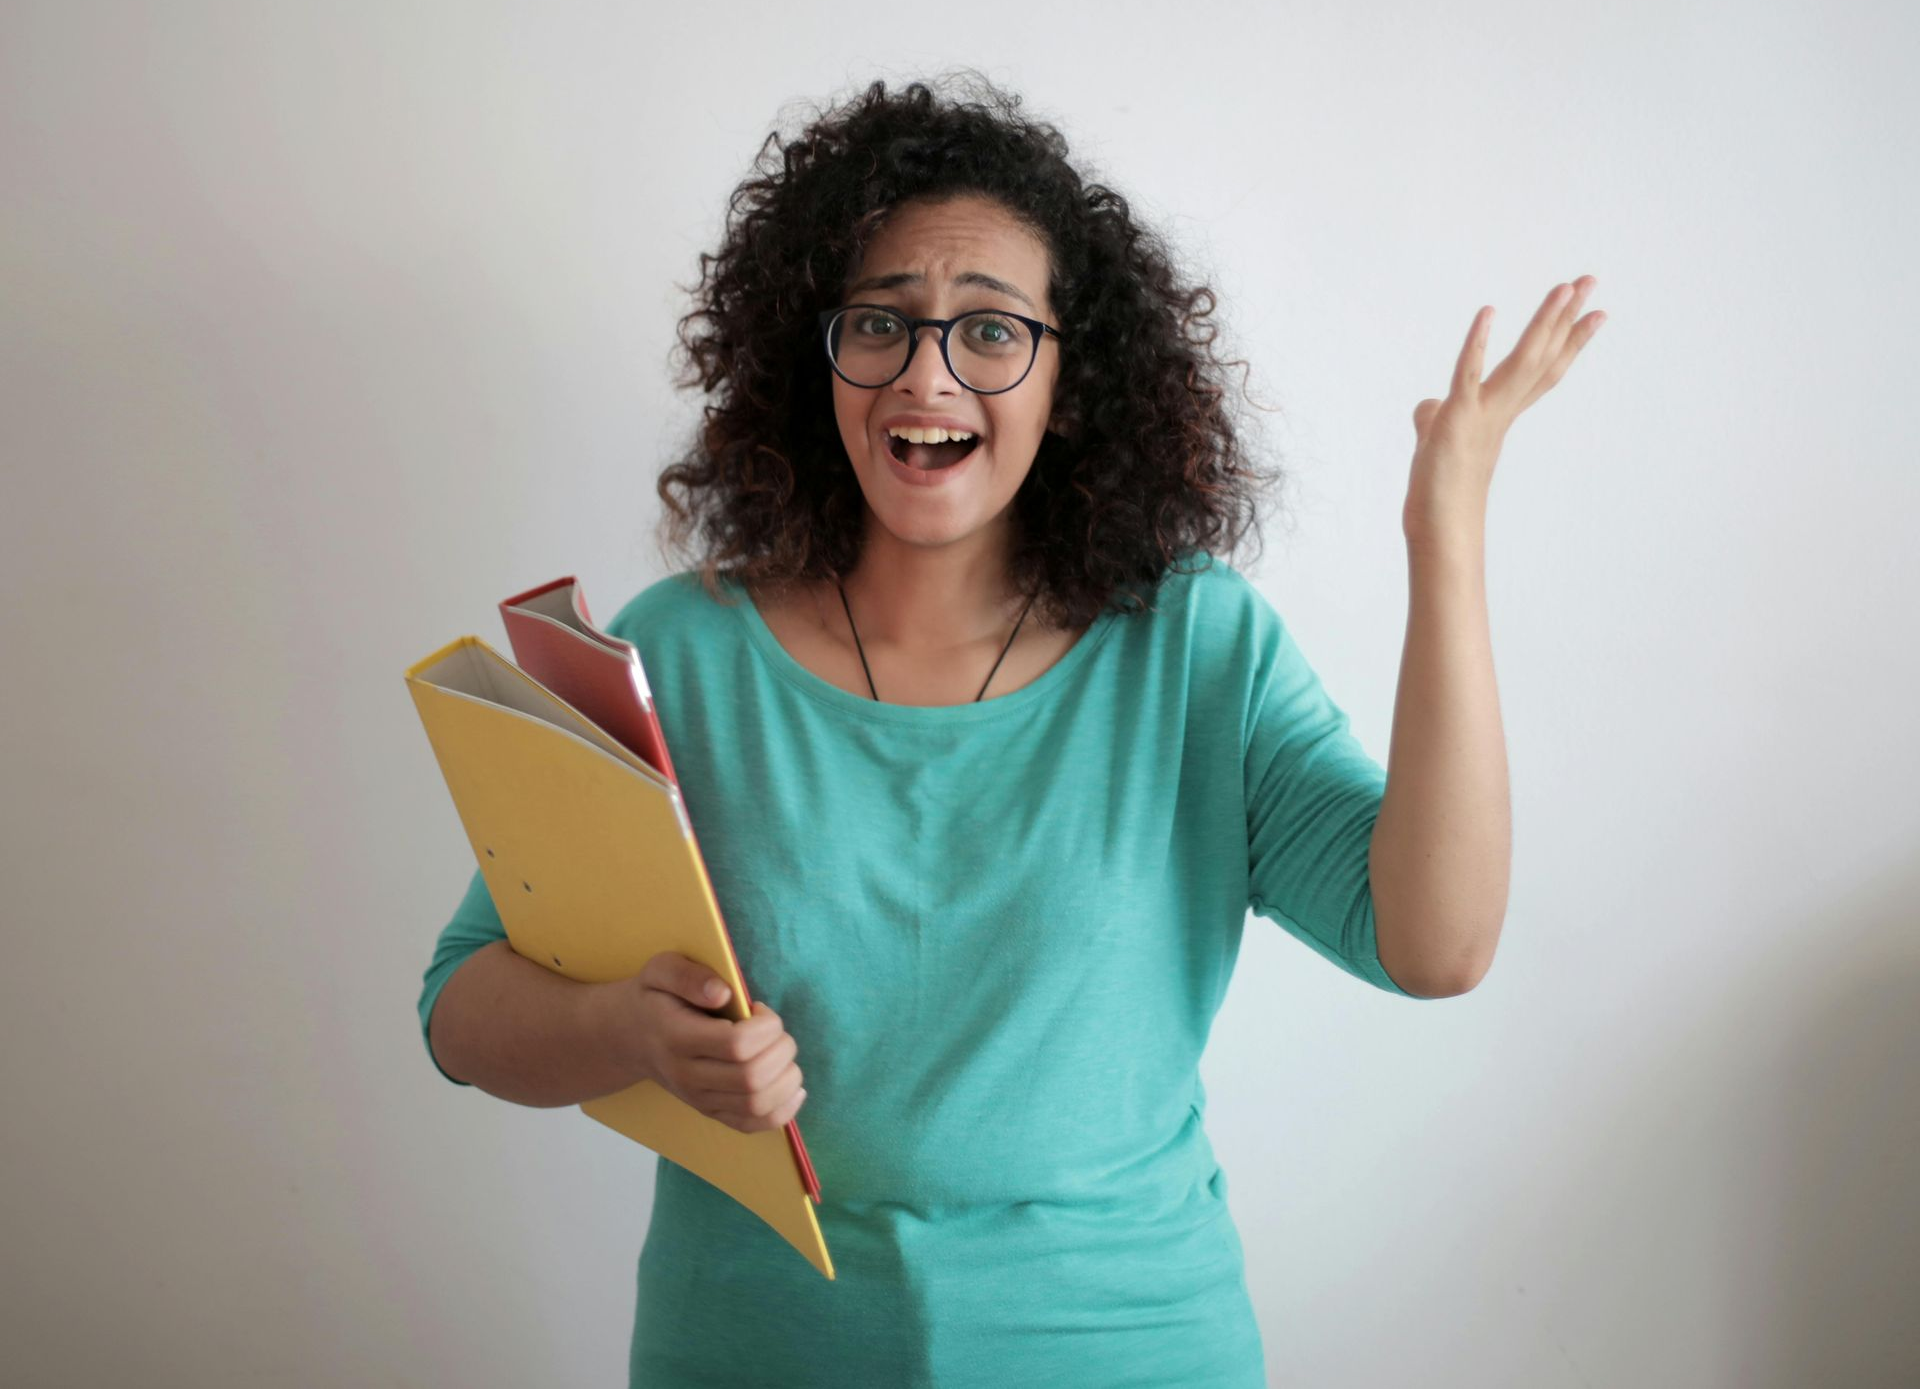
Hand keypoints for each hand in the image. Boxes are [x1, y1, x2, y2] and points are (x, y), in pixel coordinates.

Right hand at [612, 952, 807, 1133]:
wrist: (630, 1037)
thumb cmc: (654, 997)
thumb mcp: (660, 969)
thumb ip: (688, 975)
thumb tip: (723, 993)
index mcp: (678, 1038)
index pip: (737, 1045)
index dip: (766, 1026)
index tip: (759, 1009)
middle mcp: (687, 1076)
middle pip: (752, 1078)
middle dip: (782, 1049)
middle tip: (775, 1030)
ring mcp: (699, 1099)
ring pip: (757, 1105)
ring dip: (787, 1079)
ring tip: (781, 1053)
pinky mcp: (710, 1113)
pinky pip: (752, 1125)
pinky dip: (782, 1111)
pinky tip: (792, 1088)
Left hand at [1404, 275, 1605, 544]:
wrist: (1439, 525)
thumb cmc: (1438, 489)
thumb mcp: (1436, 441)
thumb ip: (1434, 417)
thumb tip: (1426, 406)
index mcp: (1501, 412)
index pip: (1543, 369)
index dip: (1568, 340)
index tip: (1595, 312)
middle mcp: (1501, 409)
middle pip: (1541, 356)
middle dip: (1566, 317)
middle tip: (1592, 280)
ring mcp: (1483, 413)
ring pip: (1521, 360)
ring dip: (1543, 321)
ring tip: (1566, 287)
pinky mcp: (1457, 418)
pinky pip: (1467, 374)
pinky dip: (1475, 344)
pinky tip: (1487, 312)